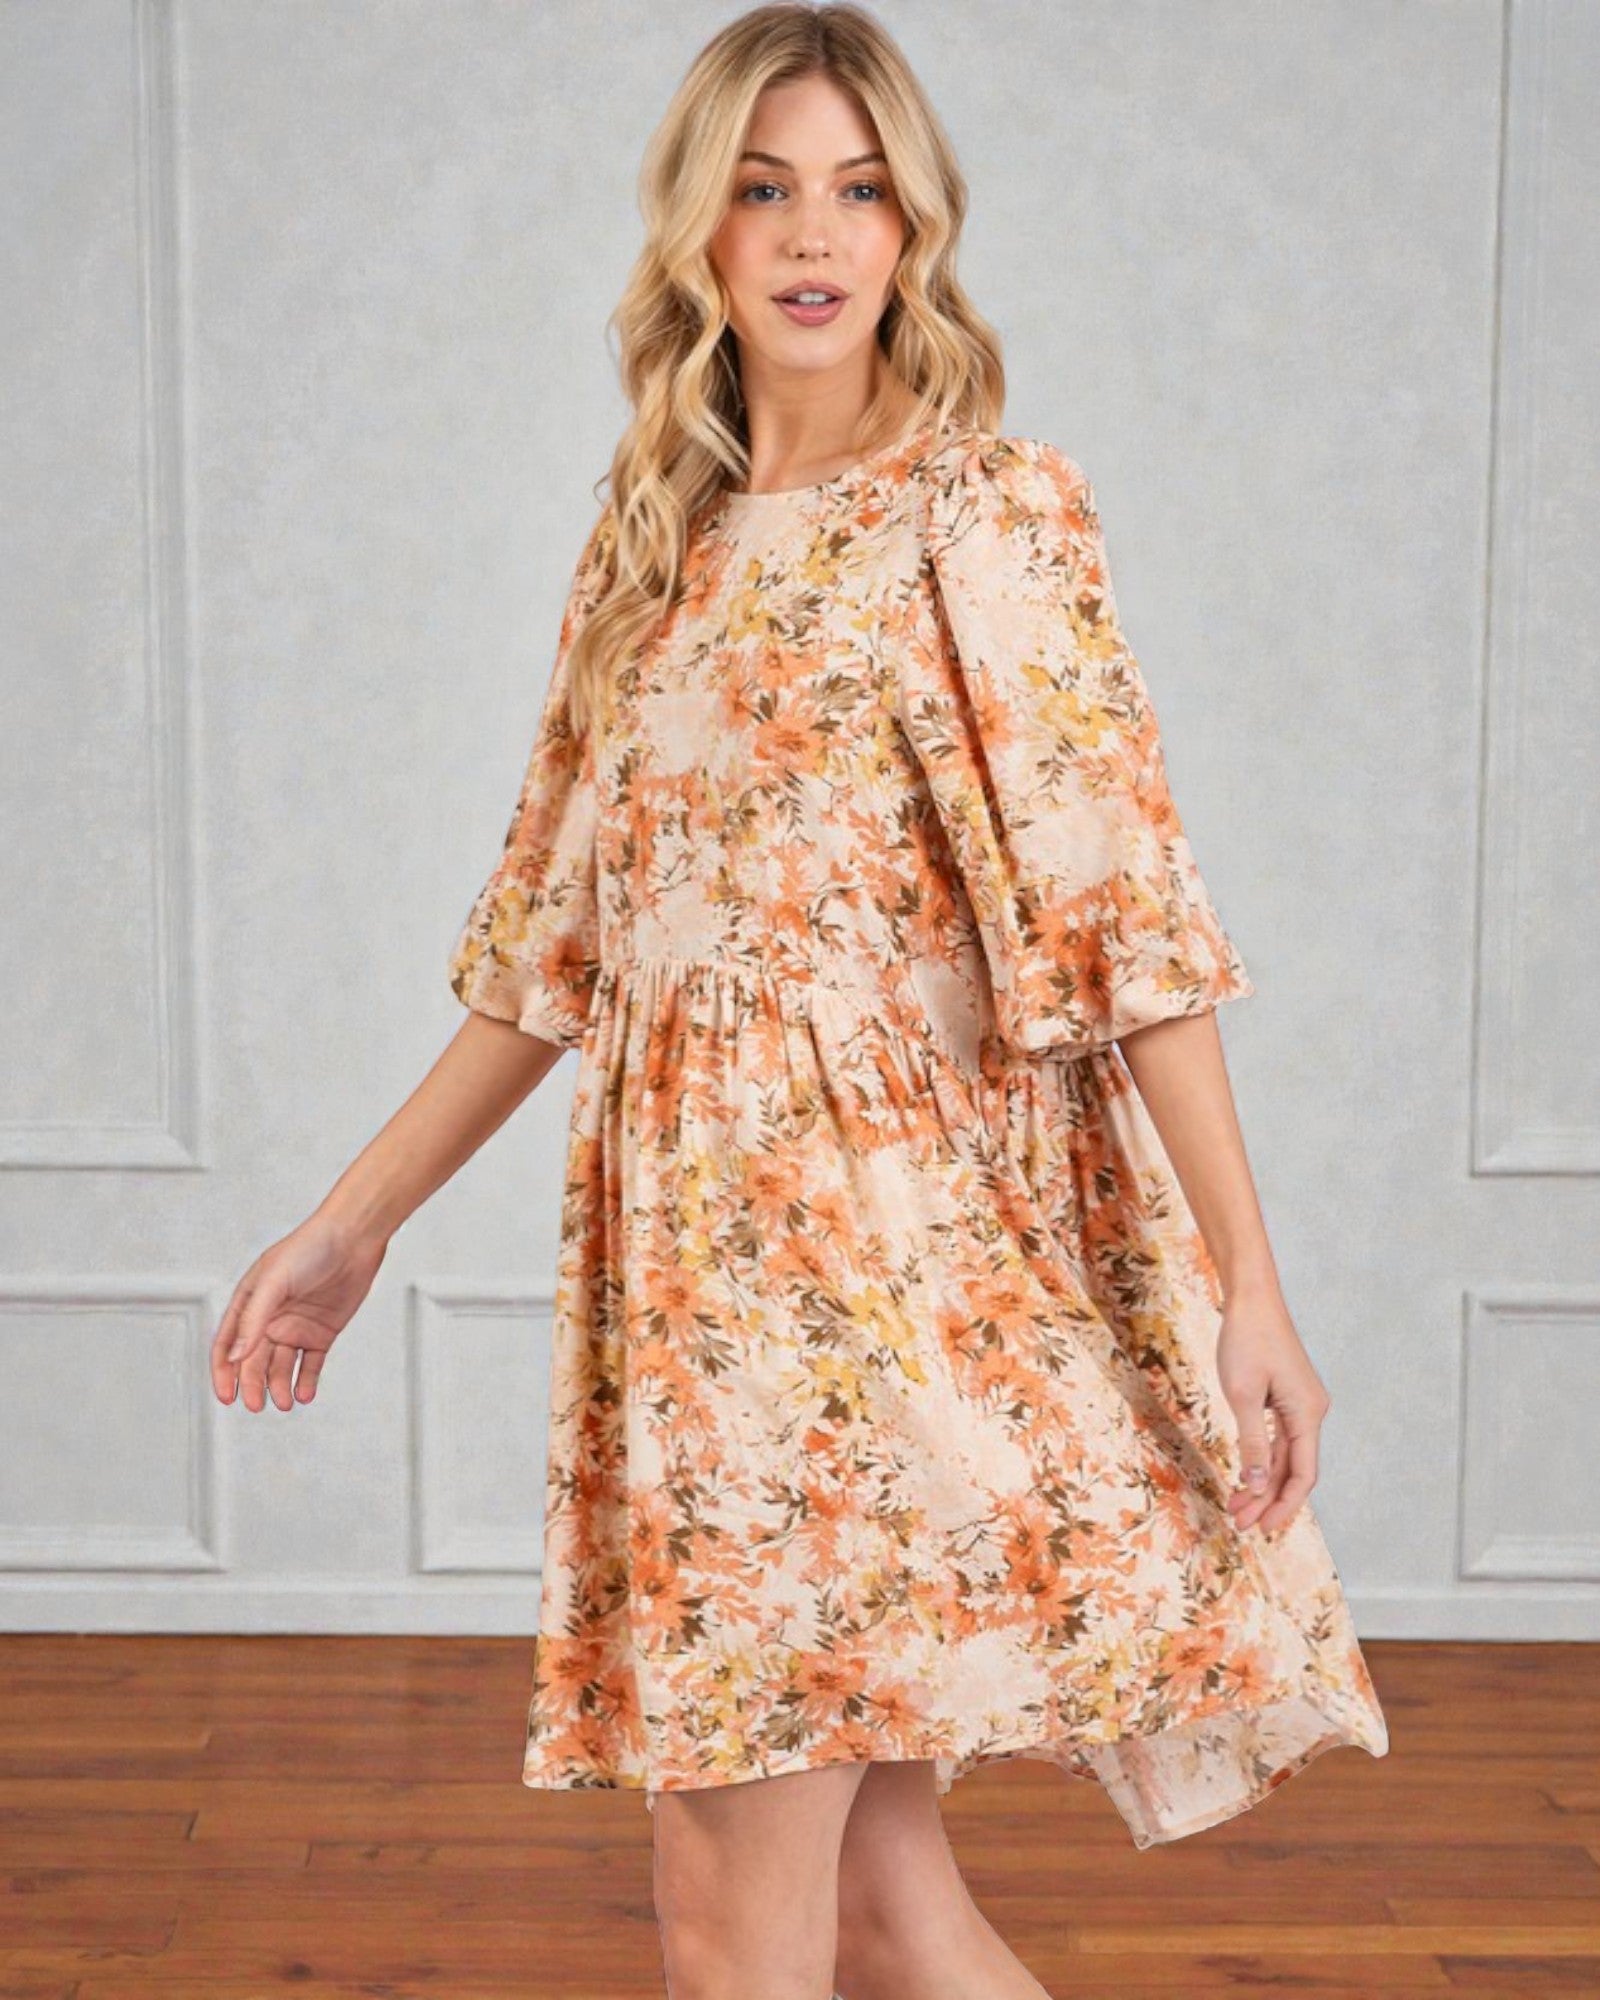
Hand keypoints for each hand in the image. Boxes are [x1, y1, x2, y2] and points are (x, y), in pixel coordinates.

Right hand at [210, 1208, 386, 1412]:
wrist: (354, 1238)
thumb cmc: (309, 1248)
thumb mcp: (275, 1281)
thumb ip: (254, 1319)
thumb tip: (236, 1356)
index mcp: (249, 1303)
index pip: (228, 1345)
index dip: (224, 1373)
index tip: (227, 1397)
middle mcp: (270, 1318)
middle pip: (254, 1362)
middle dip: (253, 1385)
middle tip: (257, 1404)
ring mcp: (296, 1327)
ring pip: (281, 1367)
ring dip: (280, 1387)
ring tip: (285, 1403)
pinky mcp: (322, 1333)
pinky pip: (310, 1365)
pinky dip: (306, 1382)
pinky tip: (305, 1394)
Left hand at [1215, 1283, 1331, 1536]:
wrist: (1251, 1298)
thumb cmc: (1246, 1340)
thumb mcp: (1242, 1395)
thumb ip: (1252, 1443)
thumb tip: (1258, 1486)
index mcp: (1308, 1413)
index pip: (1303, 1474)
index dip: (1284, 1505)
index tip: (1264, 1529)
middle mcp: (1312, 1411)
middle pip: (1294, 1469)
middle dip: (1268, 1500)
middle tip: (1241, 1526)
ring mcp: (1301, 1403)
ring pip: (1286, 1455)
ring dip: (1263, 1483)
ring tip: (1237, 1508)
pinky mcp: (1288, 1396)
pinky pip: (1280, 1437)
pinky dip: (1263, 1459)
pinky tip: (1246, 1476)